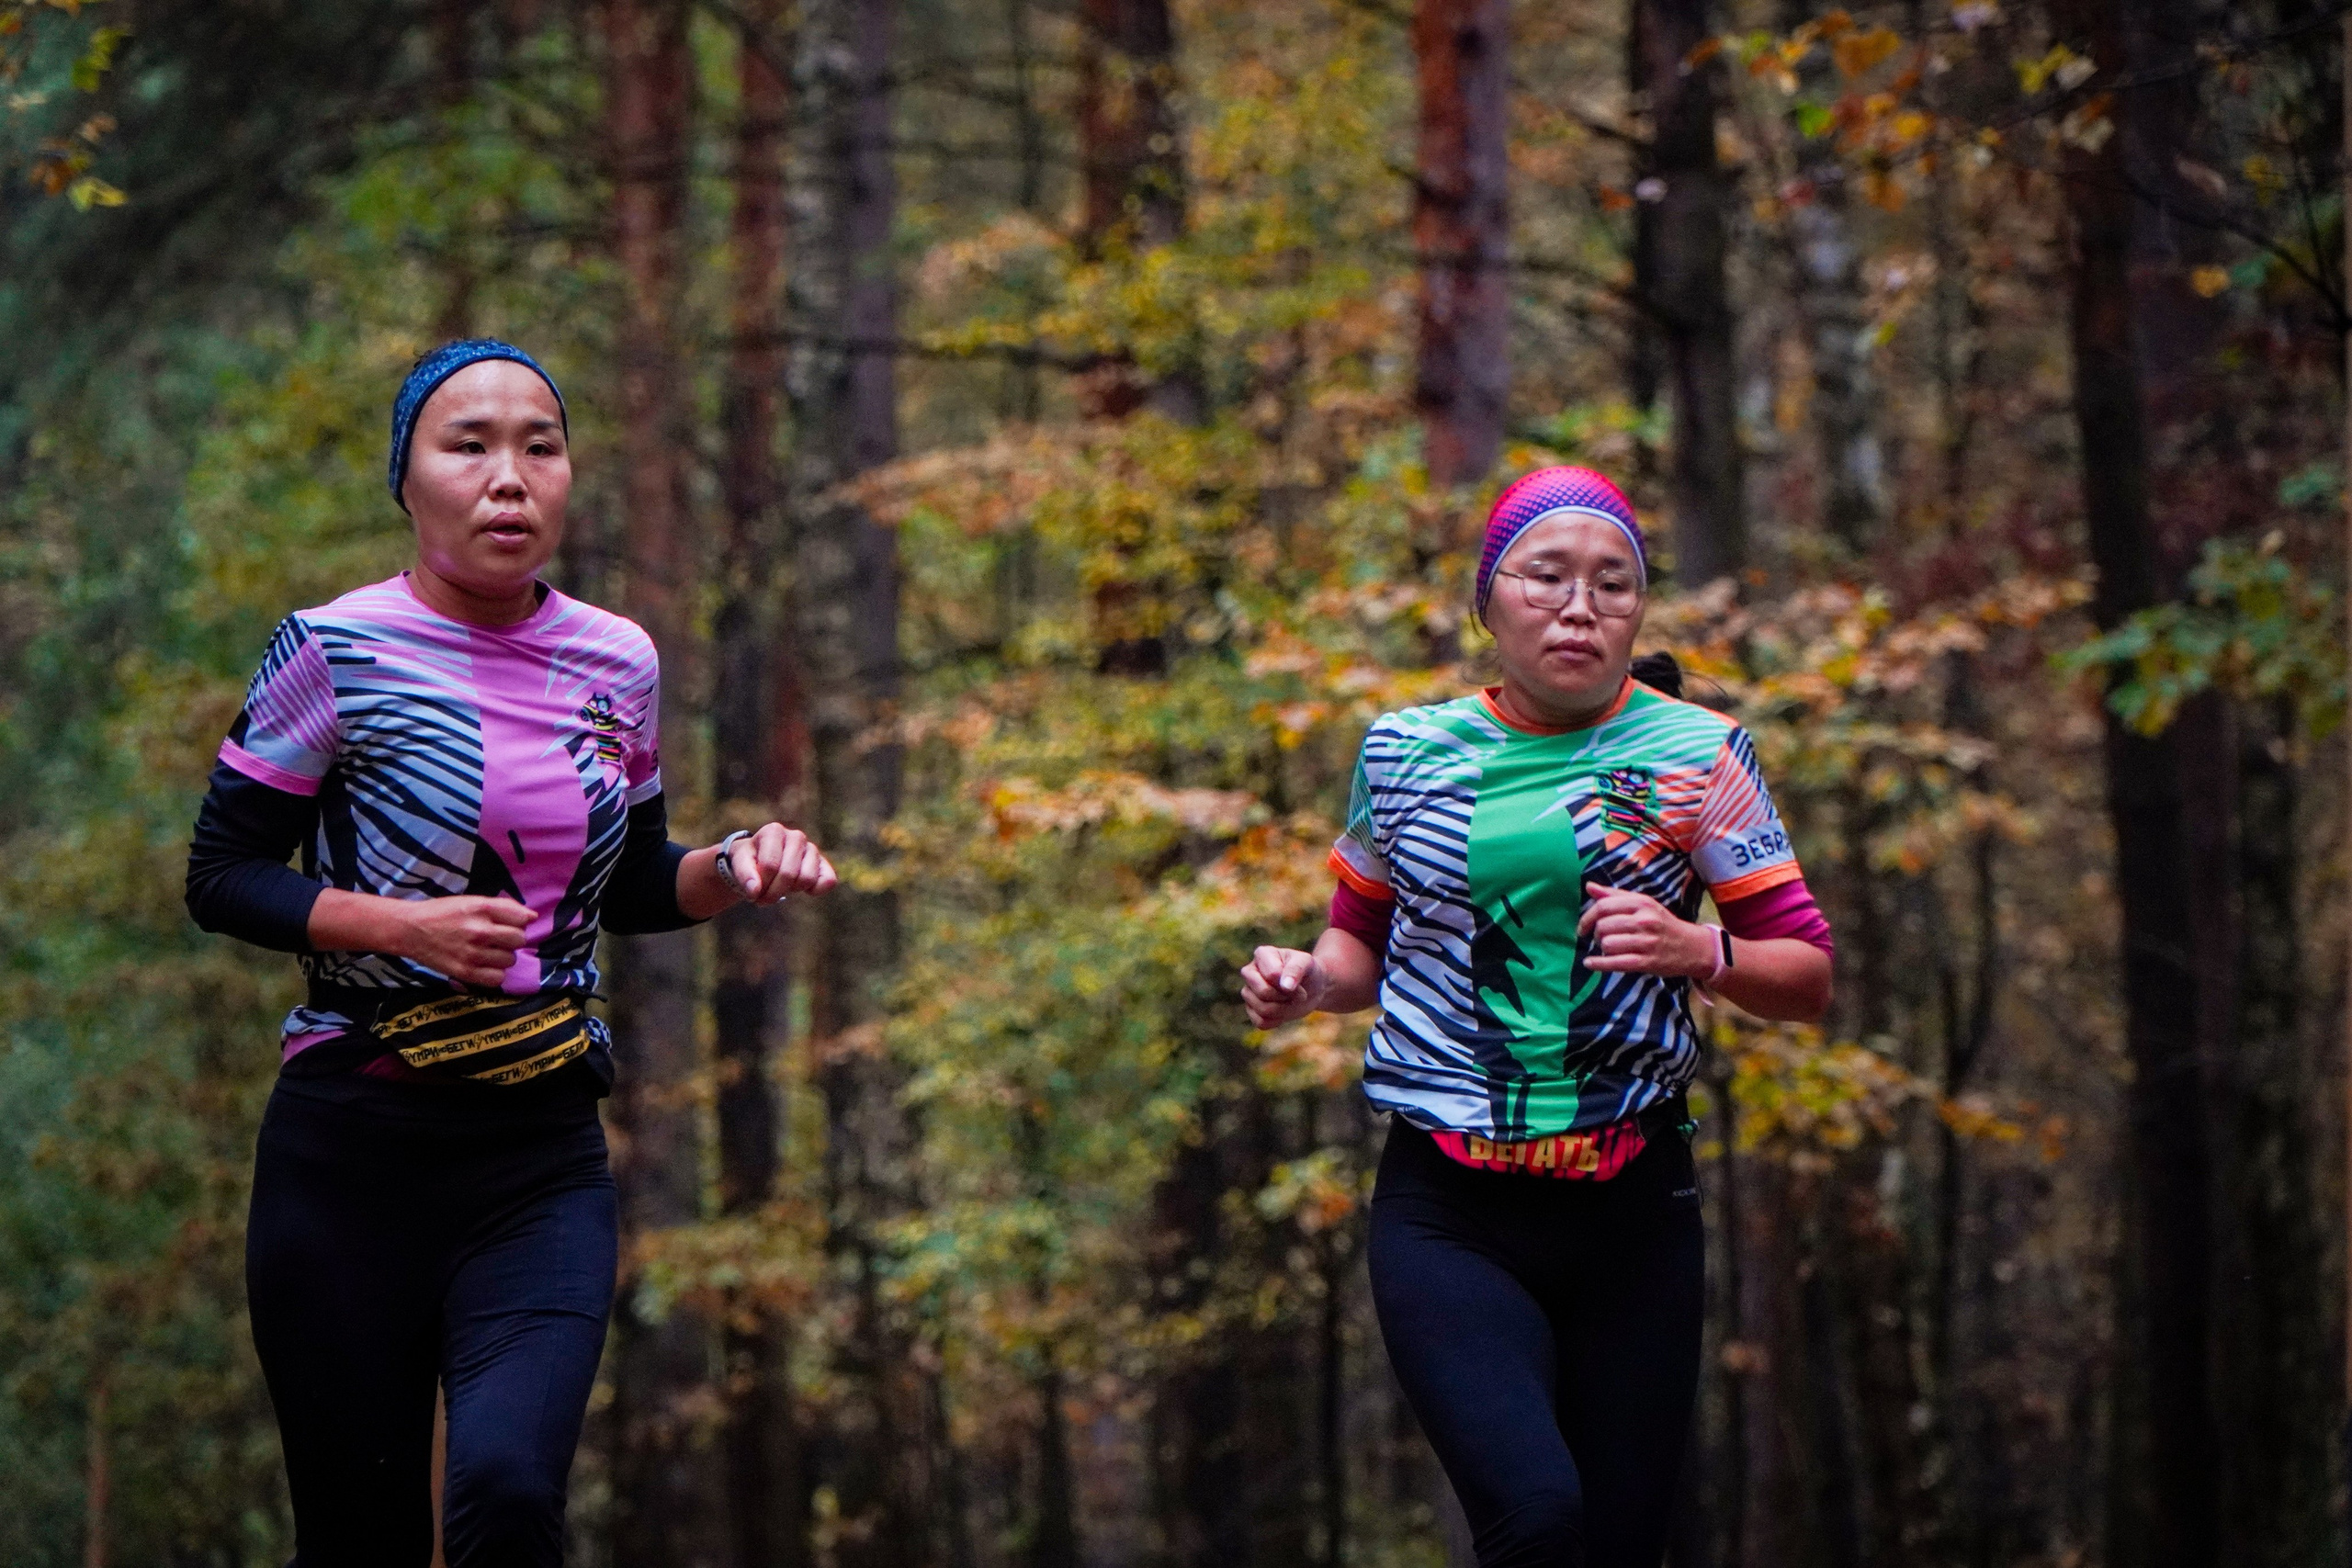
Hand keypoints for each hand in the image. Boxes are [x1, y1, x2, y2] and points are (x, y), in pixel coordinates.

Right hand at [390, 895, 533, 987]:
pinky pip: (497, 978)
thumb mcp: (472, 901)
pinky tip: (484, 965)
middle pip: (519, 940)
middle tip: (497, 939)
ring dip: (503, 956)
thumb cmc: (443, 913)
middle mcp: (479, 931)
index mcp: (481, 908)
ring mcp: (472, 953)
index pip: (521, 918)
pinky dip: (494, 973)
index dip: (518, 922)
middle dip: (512, 939)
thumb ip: (503, 907)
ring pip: (510, 960)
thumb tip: (532, 917)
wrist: (409, 930)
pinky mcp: (465, 972)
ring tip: (487, 951)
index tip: (508, 923)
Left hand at [727, 822, 838, 904]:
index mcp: (774, 831)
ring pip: (807, 879)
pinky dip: (816, 891)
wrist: (760, 863)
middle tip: (762, 897)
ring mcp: (812, 849)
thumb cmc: (749, 862)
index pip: (770, 865)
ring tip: (778, 888)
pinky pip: (828, 881)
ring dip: (790, 891)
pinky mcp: (823, 864)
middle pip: (788, 874)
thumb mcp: (739, 865)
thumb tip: (754, 890)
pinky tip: (802, 890)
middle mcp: (796, 836)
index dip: (760, 885)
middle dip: (773, 893)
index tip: (752, 891)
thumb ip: (743, 875)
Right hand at [1240, 945, 1327, 1028]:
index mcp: (1262, 955)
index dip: (1289, 983)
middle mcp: (1250, 972)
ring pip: (1261, 1009)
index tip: (1300, 982)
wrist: (1312, 988)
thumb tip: (1285, 986)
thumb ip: (1296, 969)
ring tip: (1291, 1001)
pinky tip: (1283, 1011)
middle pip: (1263, 992)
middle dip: (1285, 997)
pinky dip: (1277, 1020)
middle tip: (1298, 994)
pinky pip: (1260, 1022)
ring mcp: (1248, 992)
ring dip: (1284, 1009)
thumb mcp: (1307, 963)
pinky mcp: (1251, 1010)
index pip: (1271, 975)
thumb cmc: (1308, 971)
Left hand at [1577, 882, 1714, 978]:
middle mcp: (1644, 921)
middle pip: (1603, 926)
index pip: (1604, 906)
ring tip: (1608, 948)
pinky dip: (1598, 964)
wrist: (1693, 947)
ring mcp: (1646, 942)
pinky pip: (1616, 963)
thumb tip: (1589, 887)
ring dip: (1602, 948)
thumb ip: (1615, 896)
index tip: (1583, 927)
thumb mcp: (1643, 904)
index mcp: (1642, 903)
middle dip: (1596, 934)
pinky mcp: (1647, 962)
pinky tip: (1590, 963)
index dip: (1587, 917)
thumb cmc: (1663, 924)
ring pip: (1607, 944)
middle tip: (1601, 938)